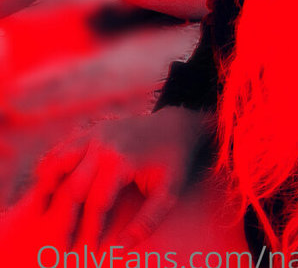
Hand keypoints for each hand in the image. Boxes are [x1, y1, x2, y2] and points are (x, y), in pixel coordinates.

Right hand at [33, 108, 209, 248]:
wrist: (178, 124)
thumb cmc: (175, 161)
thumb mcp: (170, 193)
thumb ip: (146, 222)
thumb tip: (122, 247)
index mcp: (121, 160)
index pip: (96, 204)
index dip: (91, 231)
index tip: (89, 252)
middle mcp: (102, 144)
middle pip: (72, 188)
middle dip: (65, 220)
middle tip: (63, 245)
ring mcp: (94, 134)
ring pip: (58, 162)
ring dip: (47, 188)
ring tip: (42, 213)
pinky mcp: (92, 130)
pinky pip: (64, 147)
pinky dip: (51, 165)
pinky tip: (47, 185)